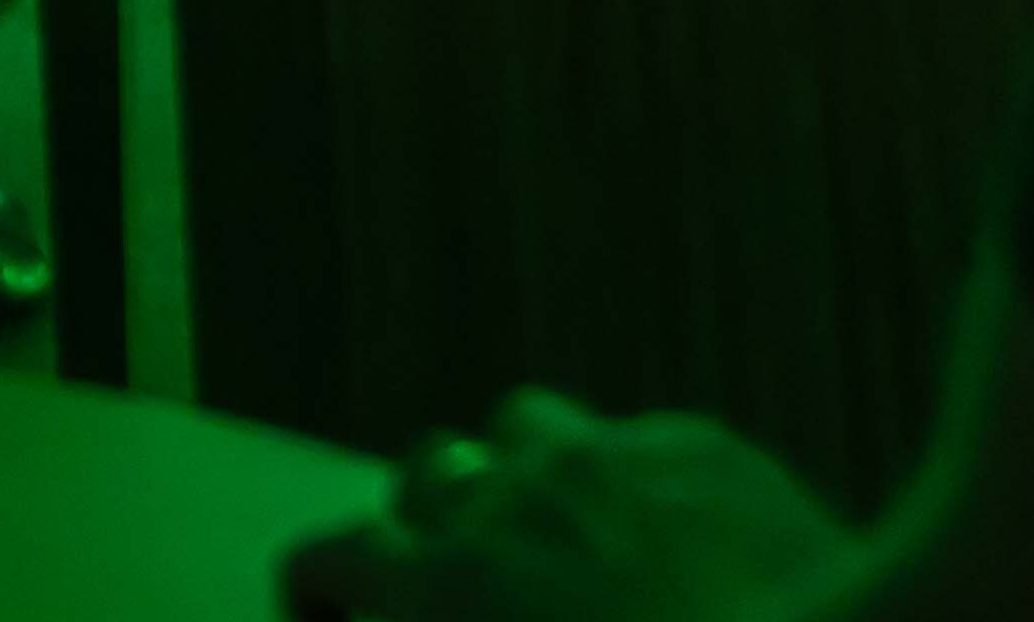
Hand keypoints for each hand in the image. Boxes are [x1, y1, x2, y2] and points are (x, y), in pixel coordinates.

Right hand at [280, 397, 866, 621]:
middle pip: (428, 480)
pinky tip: (691, 549)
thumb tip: (439, 620)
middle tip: (484, 601)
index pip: (328, 560)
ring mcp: (609, 457)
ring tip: (578, 547)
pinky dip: (644, 488)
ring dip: (534, 484)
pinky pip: (644, 443)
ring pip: (529, 431)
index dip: (325, 597)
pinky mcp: (707, 448)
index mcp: (448, 587)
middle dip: (440, 531)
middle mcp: (509, 498)